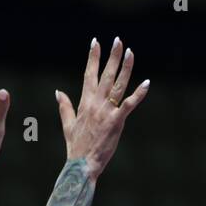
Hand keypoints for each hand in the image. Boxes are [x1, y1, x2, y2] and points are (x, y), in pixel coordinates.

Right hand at [56, 37, 147, 180]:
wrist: (82, 165)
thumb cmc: (76, 147)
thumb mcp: (68, 125)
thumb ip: (64, 107)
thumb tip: (58, 92)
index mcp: (85, 103)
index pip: (89, 74)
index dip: (93, 57)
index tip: (96, 42)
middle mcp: (96, 103)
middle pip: (106, 75)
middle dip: (112, 56)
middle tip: (118, 40)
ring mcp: (107, 111)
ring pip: (118, 84)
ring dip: (125, 67)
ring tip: (130, 52)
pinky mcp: (117, 121)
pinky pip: (129, 104)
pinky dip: (139, 93)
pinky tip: (147, 83)